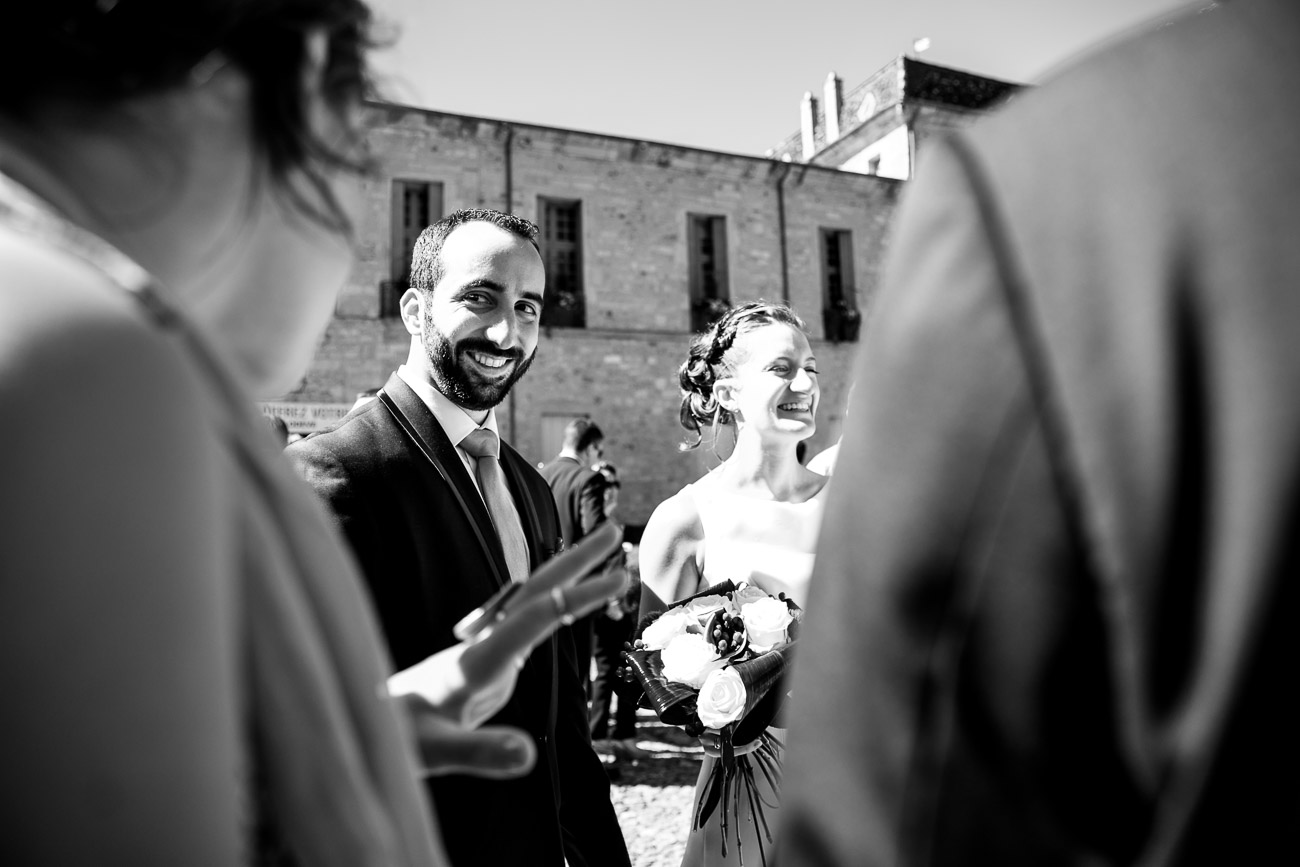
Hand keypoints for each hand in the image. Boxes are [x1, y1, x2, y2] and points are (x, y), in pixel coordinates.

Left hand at [390, 522, 627, 776]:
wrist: (371, 723)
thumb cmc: (398, 737)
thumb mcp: (437, 753)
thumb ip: (480, 752)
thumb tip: (527, 755)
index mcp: (474, 661)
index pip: (529, 621)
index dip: (574, 601)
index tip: (615, 580)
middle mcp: (484, 643)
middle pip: (535, 592)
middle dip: (576, 561)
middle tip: (614, 530)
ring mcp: (488, 646)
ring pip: (535, 601)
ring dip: (571, 576)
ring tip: (608, 553)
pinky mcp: (491, 657)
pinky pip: (532, 621)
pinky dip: (560, 603)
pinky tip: (573, 600)